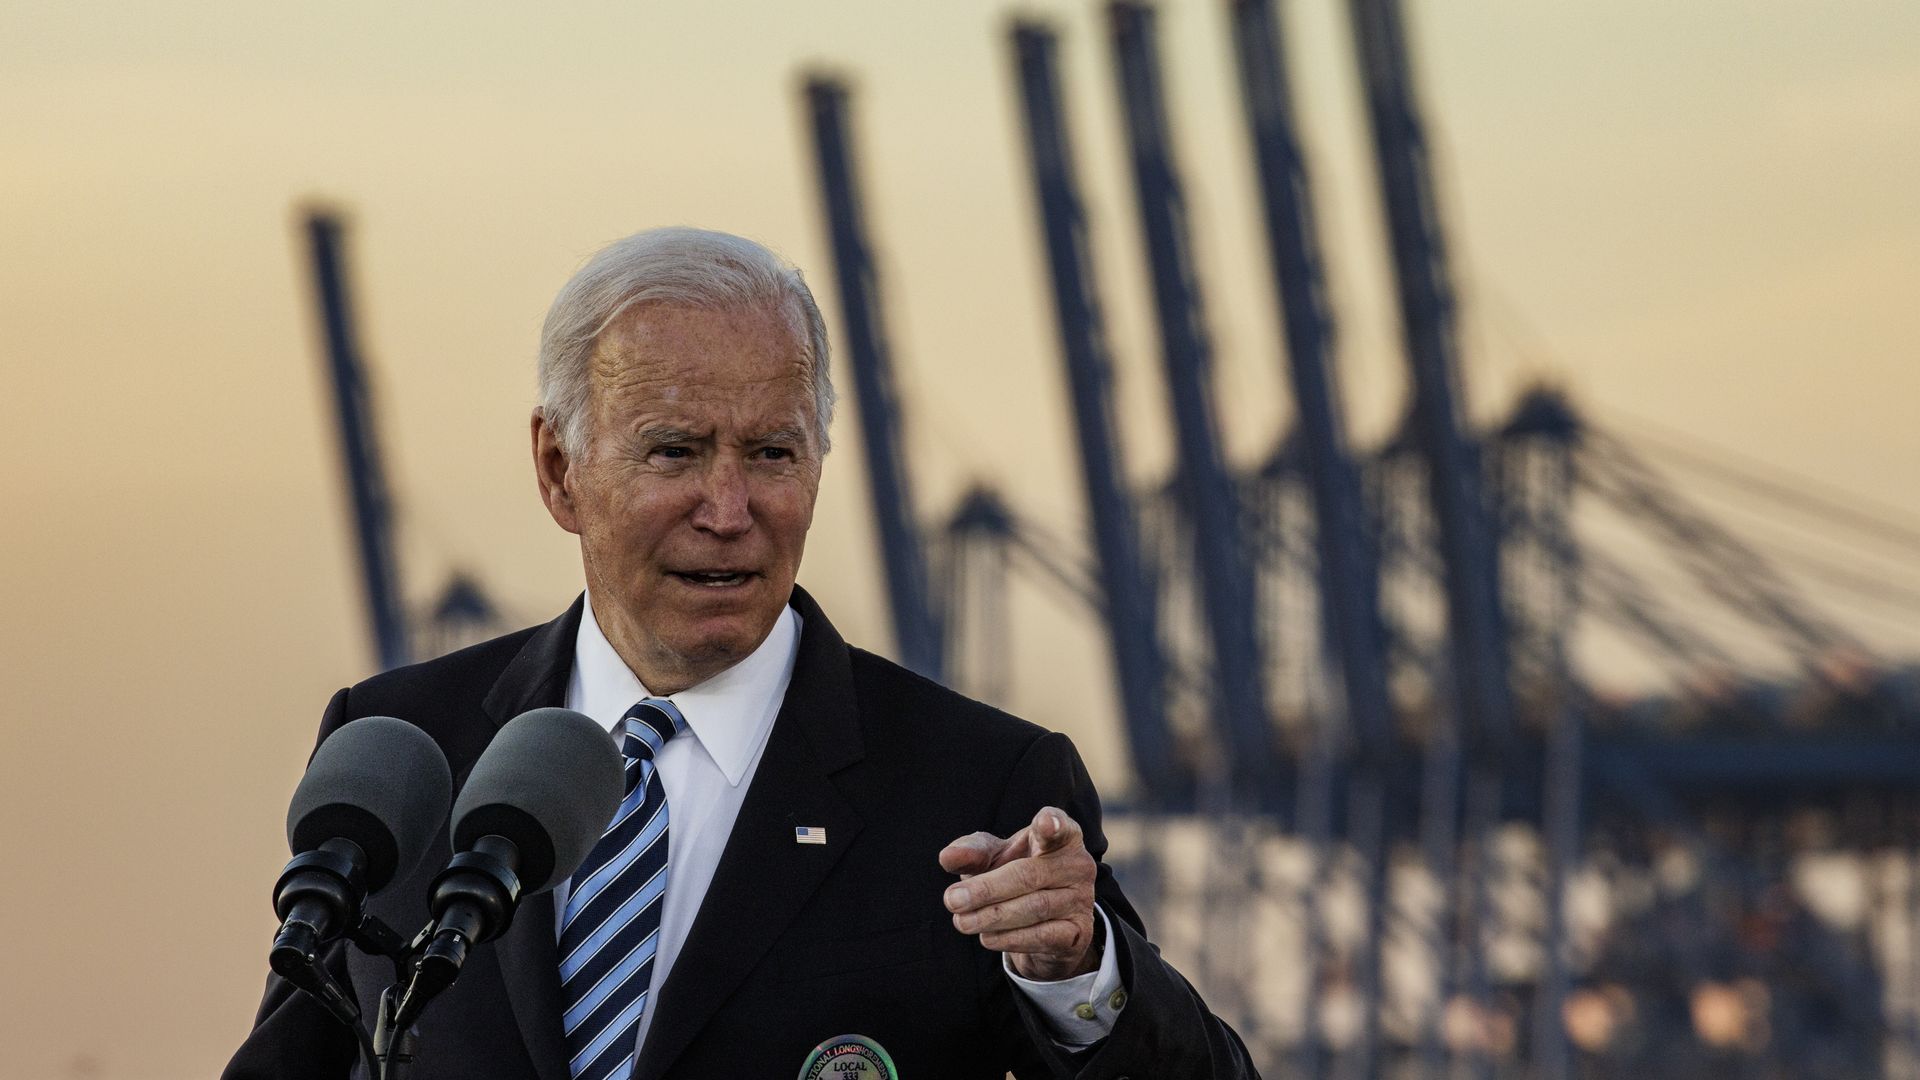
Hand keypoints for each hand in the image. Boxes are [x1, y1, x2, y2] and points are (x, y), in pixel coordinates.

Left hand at [938, 806, 1098, 980]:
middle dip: (987, 889)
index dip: (1052, 824)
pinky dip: (1011, 938)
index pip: (1059, 827)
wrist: (1044, 924)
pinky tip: (987, 937)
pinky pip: (1042, 936)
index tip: (1043, 823)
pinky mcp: (1078, 933)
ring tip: (962, 922)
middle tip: (952, 900)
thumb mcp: (994, 858)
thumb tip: (947, 857)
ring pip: (1034, 907)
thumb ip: (972, 852)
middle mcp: (1078, 865)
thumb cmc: (1015, 875)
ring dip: (993, 916)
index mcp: (1061, 837)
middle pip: (1029, 874)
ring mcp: (1081, 900)